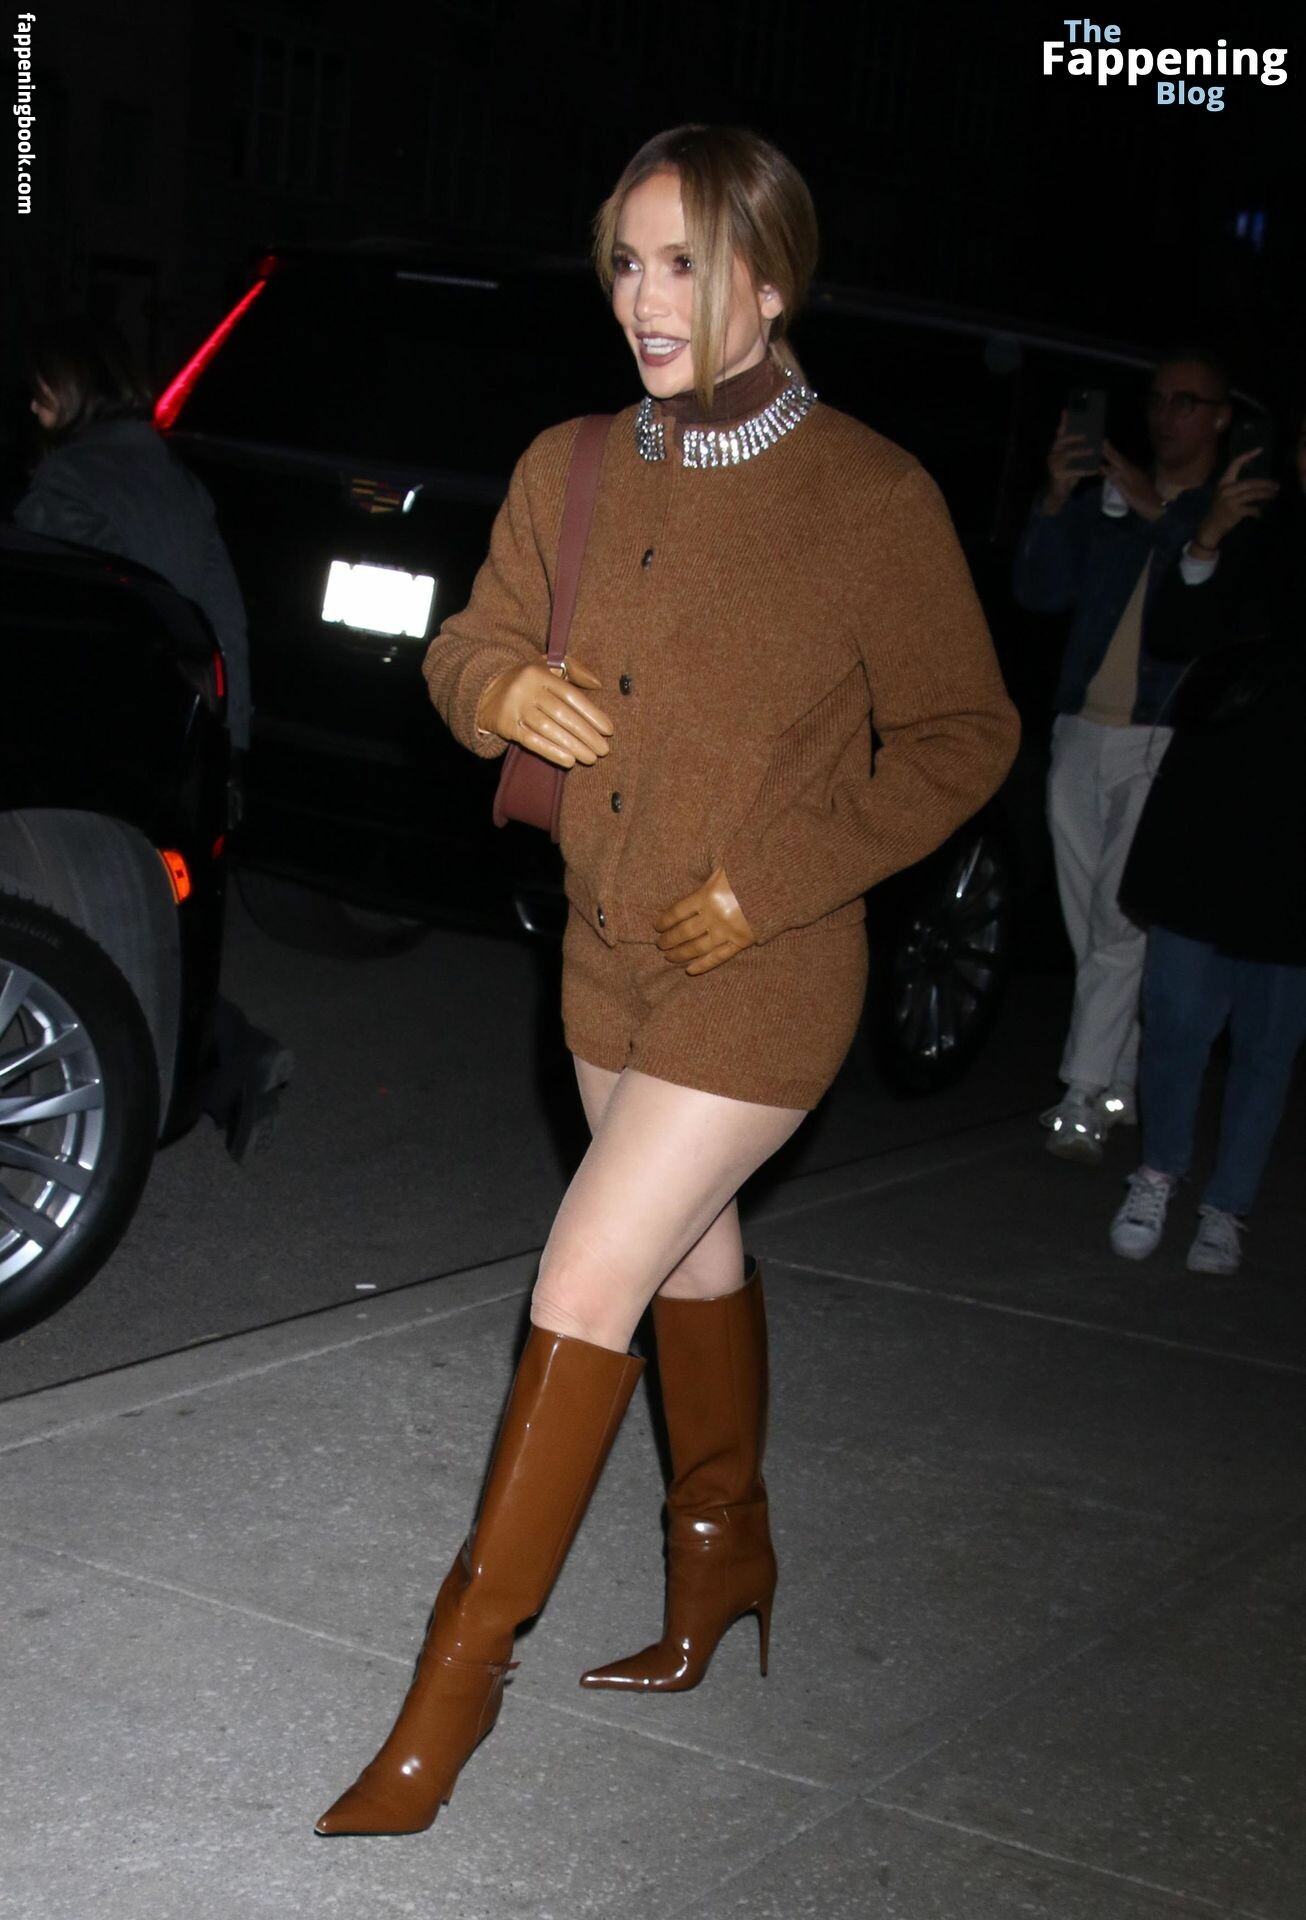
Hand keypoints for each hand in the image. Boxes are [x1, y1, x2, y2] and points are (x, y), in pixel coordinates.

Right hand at [476, 654, 612, 767]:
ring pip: (549, 729)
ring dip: (572, 746)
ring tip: (591, 758)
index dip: (592, 713)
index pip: (571, 695)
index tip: (608, 729)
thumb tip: (597, 684)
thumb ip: (574, 669)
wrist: (485, 690)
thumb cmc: (528, 681)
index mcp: (540, 673)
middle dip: (586, 734)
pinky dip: (551, 752)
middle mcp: (527, 690)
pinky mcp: (507, 726)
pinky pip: (532, 741)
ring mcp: (516, 708)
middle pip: (562, 714)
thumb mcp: (547, 666)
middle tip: (604, 750)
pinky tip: (569, 761)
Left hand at [654, 866, 755, 975]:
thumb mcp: (722, 867)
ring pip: (697, 947)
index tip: (656, 927)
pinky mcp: (740, 942)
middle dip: (669, 940)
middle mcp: (714, 916)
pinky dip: (703, 965)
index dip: (664, 921)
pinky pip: (718, 957)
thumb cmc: (748, 872)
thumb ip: (704, 878)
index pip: (677, 912)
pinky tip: (690, 970)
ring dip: (680, 954)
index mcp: (707, 895)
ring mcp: (727, 931)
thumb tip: (686, 875)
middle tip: (660, 945)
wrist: (779, 884)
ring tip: (669, 957)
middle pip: (683, 932)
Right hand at [1041, 409, 1097, 513]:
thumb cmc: (1068, 475)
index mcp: (1056, 450)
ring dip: (1081, 453)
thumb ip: (1078, 450)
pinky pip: (1073, 471)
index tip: (1066, 411)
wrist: (1058, 494)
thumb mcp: (1073, 461)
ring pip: (1067, 455)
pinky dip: (1085, 471)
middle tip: (1086, 435)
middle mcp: (1052, 455)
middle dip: (1073, 437)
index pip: (1059, 434)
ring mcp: (1053, 466)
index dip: (1062, 422)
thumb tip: (1094, 439)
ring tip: (1093, 451)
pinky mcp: (1057, 476)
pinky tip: (1094, 470)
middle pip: (1061, 442)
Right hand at [1100, 441, 1165, 520]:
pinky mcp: (1137, 479)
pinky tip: (1115, 466)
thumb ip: (1117, 480)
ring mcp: (1136, 475)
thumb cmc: (1142, 502)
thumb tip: (1106, 468)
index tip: (1103, 442)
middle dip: (1112, 452)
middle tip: (1103, 443)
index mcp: (1130, 473)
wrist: (1158, 507)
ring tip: (1107, 452)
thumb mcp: (1127, 493)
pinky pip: (1125, 469)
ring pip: (1123, 463)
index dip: (1110, 452)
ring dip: (1115, 457)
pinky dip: (1119, 465)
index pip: (1118, 460)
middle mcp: (1133, 471)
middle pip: (1120, 460)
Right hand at [1191, 448, 1280, 553]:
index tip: (1260, 450)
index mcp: (1223, 482)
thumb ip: (1235, 487)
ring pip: (1253, 494)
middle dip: (1266, 484)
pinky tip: (1260, 513)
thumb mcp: (1223, 494)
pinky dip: (1257, 511)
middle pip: (1250, 482)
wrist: (1210, 527)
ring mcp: (1230, 501)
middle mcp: (1226, 489)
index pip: (1235, 464)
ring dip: (1266, 495)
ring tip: (1274, 495)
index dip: (1247, 455)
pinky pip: (1251, 509)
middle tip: (1276, 486)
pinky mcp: (1234, 512)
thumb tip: (1256, 483)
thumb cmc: (1219, 510)